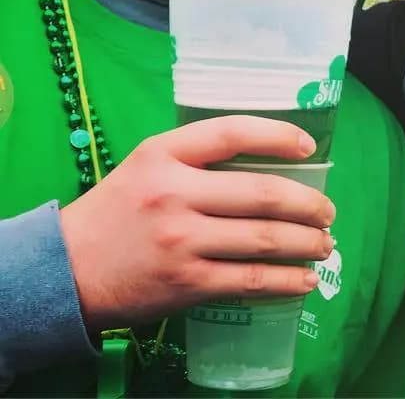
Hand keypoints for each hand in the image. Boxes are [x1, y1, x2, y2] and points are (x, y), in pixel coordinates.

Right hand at [59, 116, 334, 332]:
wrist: (65, 271)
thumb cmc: (118, 210)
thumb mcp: (148, 164)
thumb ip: (198, 155)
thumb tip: (268, 157)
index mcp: (165, 155)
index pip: (233, 132)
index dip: (278, 135)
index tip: (309, 147)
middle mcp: (175, 194)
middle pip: (261, 193)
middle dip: (308, 204)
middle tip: (328, 211)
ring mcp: (182, 241)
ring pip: (263, 239)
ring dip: (305, 242)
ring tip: (325, 244)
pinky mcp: (185, 283)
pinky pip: (249, 281)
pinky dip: (284, 281)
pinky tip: (303, 280)